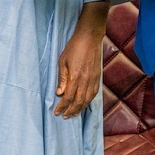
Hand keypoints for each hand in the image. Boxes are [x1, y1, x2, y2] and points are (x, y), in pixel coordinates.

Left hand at [54, 1, 108, 117]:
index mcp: (76, 77)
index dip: (62, 107)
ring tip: (73, 113)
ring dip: (80, 109)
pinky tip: (84, 104)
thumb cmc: (74, 47)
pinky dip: (88, 101)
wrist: (90, 38)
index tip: (57, 112)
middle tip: (64, 116)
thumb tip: (59, 93)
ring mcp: (93, 80)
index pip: (68, 97)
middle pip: (79, 102)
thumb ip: (62, 78)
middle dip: (71, 111)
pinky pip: (93, 94)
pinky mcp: (98, 78)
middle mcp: (85, 81)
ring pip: (87, 100)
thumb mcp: (62, 61)